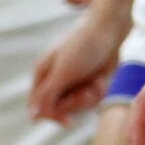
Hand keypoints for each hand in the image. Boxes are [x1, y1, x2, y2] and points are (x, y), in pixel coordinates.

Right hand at [28, 0, 129, 125]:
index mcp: (42, 75)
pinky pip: (93, 96)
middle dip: (77, 103)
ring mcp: (73, 78)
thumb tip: (31, 117)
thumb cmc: (85, 44)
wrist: (113, 25)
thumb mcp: (65, 71)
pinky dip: (100, 88)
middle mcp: (55, 78)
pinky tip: (104, 77)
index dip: (53, 116)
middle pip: (61, 109)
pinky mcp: (89, 77)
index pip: (39, 109)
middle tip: (89, 90)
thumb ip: (47, 94)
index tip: (68, 119)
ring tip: (98, 80)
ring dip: (91, 95)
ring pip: (79, 104)